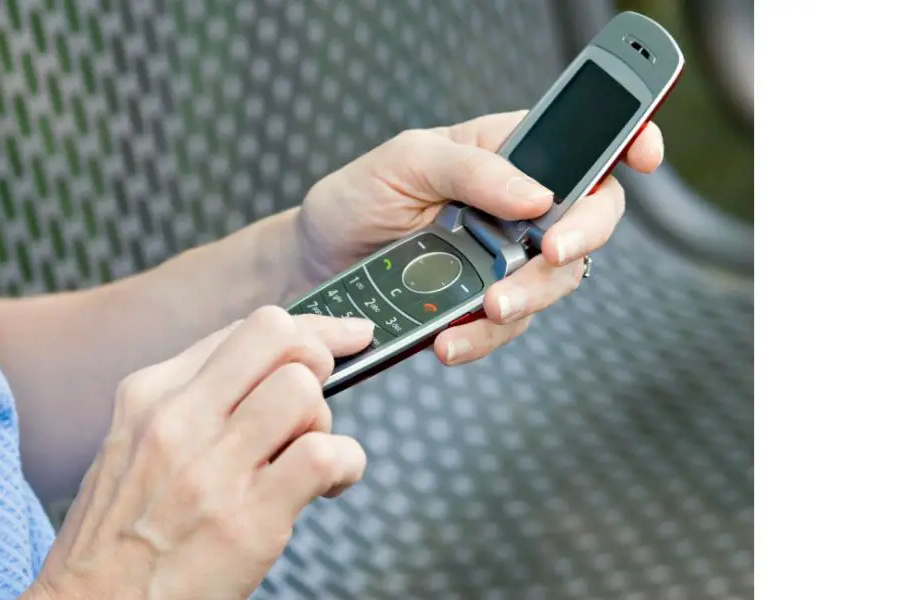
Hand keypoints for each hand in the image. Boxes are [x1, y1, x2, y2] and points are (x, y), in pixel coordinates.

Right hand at [27, 307, 376, 599]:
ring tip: (307, 456)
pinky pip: (325, 455)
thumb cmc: (118, 537)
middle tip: (314, 407)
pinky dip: (345, 465)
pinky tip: (327, 486)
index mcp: (150, 394)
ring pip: (303, 391)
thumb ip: (193, 401)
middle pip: (279, 339)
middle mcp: (178, 419)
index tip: (343, 336)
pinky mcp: (248, 518)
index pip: (247, 330)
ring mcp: (212, 467)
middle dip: (318, 363)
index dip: (311, 330)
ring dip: (324, 423)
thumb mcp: (134, 445)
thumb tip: (270, 369)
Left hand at [294, 111, 663, 364]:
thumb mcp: (404, 162)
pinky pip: (506, 327)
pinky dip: (482, 338)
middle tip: (547, 255)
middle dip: (578, 239)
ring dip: (528, 298)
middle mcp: (520, 206)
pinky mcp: (483, 304)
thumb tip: (537, 193)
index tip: (643, 157)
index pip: (585, 145)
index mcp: (509, 152)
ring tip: (487, 308)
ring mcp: (507, 259)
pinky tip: (450, 341)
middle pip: (589, 220)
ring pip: (554, 282)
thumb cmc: (358, 197)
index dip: (628, 145)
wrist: (315, 262)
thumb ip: (470, 168)